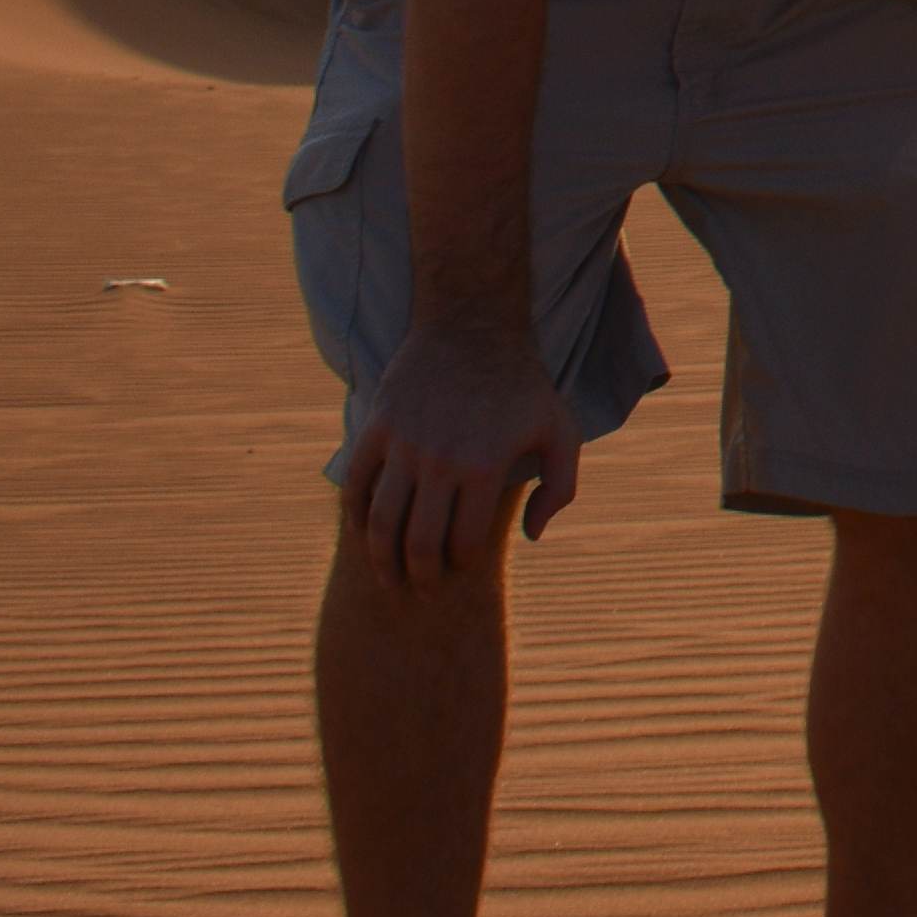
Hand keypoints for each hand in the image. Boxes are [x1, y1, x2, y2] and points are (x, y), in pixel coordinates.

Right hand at [333, 322, 583, 587]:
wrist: (472, 326)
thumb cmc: (522, 385)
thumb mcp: (561, 431)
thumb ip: (560, 488)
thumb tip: (532, 537)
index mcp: (486, 465)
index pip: (463, 543)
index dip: (460, 566)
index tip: (459, 571)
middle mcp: (441, 458)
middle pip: (417, 543)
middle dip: (418, 578)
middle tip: (421, 590)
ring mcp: (404, 443)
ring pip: (380, 523)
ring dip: (381, 561)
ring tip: (389, 577)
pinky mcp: (377, 427)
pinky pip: (355, 487)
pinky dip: (356, 518)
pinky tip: (366, 533)